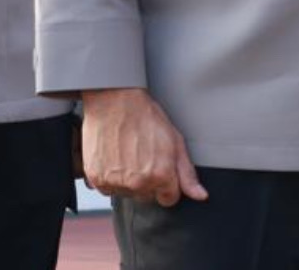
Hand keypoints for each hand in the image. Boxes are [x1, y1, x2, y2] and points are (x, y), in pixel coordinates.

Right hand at [81, 87, 207, 206]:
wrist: (114, 99)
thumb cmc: (144, 115)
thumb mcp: (174, 139)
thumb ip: (187, 173)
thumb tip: (201, 196)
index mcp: (161, 175)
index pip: (169, 198)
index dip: (166, 183)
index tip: (159, 166)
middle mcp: (139, 183)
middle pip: (147, 196)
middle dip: (147, 181)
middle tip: (141, 154)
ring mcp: (117, 181)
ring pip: (127, 192)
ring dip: (128, 179)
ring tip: (126, 152)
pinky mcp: (97, 178)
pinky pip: (107, 188)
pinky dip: (109, 176)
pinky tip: (113, 156)